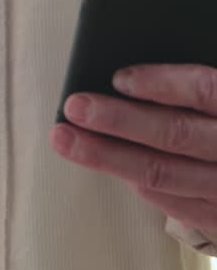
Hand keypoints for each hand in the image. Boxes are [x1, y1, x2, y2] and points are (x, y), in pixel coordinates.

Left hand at [50, 64, 216, 240]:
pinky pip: (176, 202)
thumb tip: (144, 67)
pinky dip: (140, 182)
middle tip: (74, 106)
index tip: (119, 76)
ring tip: (67, 139)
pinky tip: (111, 166)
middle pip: (176, 135)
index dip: (163, 83)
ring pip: (164, 174)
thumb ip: (206, 86)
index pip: (206, 91)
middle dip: (119, 121)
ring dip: (109, 157)